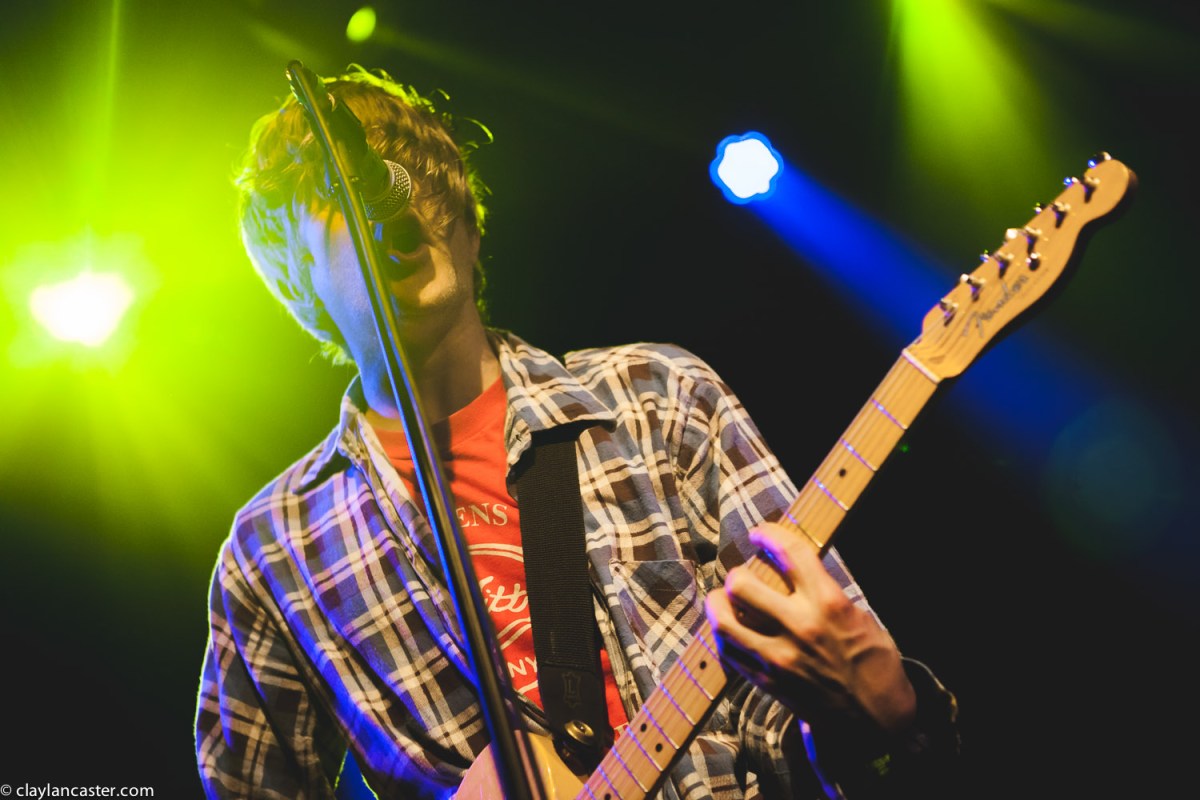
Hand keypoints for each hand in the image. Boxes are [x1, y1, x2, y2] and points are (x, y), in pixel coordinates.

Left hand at [704, 523, 916, 736]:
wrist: (876, 722)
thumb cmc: (875, 664)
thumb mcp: (860, 617)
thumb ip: (824, 593)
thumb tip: (792, 571)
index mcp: (829, 603)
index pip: (789, 552)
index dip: (768, 534)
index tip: (760, 533)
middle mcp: (800, 626)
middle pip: (741, 584)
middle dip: (738, 574)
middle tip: (743, 575)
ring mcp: (779, 657)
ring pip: (723, 620)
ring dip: (718, 604)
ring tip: (723, 600)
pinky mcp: (767, 682)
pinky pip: (729, 652)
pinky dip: (724, 636)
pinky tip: (730, 630)